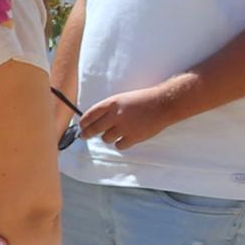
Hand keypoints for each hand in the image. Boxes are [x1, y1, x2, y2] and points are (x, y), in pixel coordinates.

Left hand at [72, 78, 196, 152]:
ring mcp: (124, 127)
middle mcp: (115, 115)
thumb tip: (97, 120)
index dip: (83, 122)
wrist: (163, 104)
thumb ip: (110, 108)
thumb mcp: (123, 98)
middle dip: (87, 133)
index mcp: (112, 103)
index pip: (90, 114)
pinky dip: (120, 143)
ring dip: (108, 137)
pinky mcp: (133, 137)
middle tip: (84, 136)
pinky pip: (119, 145)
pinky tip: (124, 139)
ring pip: (106, 138)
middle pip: (93, 129)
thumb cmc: (144, 99)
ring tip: (114, 133)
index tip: (81, 126)